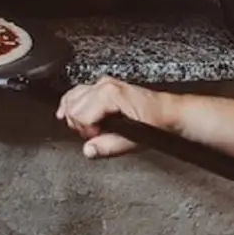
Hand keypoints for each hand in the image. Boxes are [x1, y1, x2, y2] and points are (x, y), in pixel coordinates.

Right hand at [55, 76, 172, 158]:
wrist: (166, 111)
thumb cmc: (156, 121)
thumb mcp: (135, 139)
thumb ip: (109, 146)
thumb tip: (89, 150)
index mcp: (110, 95)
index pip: (80, 114)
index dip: (86, 131)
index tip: (96, 137)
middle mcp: (105, 86)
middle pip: (74, 106)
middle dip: (80, 124)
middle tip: (95, 134)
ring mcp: (103, 84)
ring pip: (73, 97)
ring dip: (74, 115)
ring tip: (87, 128)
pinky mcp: (103, 86)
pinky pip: (78, 92)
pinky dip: (71, 103)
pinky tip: (66, 112)